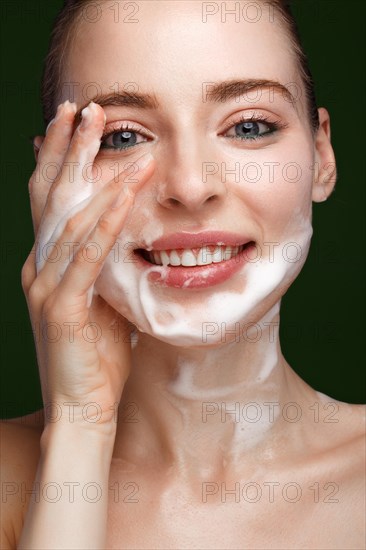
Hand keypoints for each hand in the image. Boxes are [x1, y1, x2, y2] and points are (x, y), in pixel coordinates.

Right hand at [22, 100, 153, 431]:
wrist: (82, 410)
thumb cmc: (97, 358)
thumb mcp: (105, 302)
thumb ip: (108, 269)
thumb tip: (131, 238)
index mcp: (49, 266)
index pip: (52, 203)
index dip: (61, 161)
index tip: (76, 124)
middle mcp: (39, 268)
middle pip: (52, 197)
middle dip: (68, 150)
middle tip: (86, 108)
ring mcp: (46, 288)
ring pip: (70, 218)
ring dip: (94, 174)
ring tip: (111, 133)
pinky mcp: (62, 310)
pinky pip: (87, 257)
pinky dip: (106, 222)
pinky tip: (125, 193)